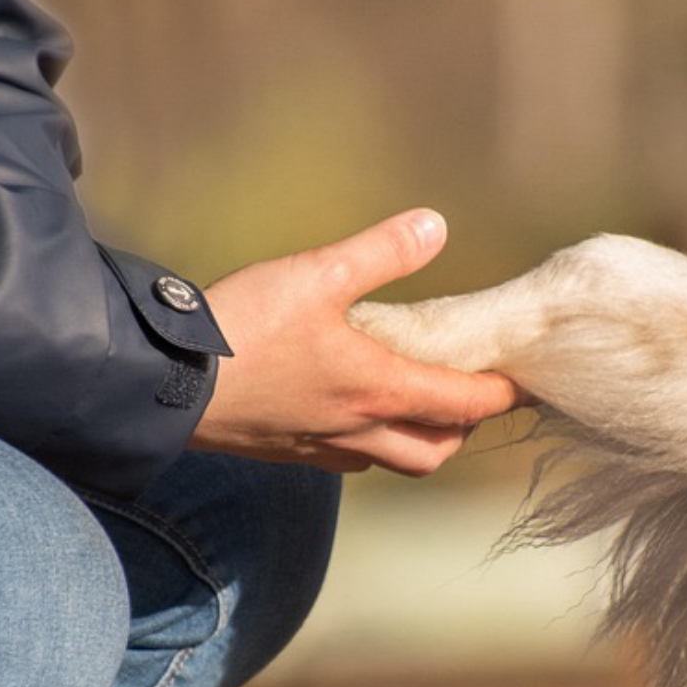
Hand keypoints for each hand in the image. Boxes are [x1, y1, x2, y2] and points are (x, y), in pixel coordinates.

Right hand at [190, 210, 522, 474]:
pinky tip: (351, 408)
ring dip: (416, 439)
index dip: (500, 394)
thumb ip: (380, 252)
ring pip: (390, 460)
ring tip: (418, 402)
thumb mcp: (315, 274)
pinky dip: (369, 440)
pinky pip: (346, 458)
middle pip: (434, 451)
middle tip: (471, 395)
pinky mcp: (285, 451)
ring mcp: (320, 448)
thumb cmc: (242, 330)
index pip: (464, 405)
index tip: (524, 382)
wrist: (162, 382)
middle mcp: (357, 431)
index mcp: (378, 390)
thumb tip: (435, 226)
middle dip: (461, 428)